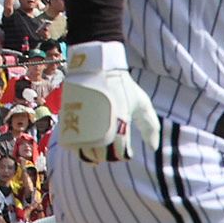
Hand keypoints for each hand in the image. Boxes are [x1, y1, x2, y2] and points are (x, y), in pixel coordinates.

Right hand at [59, 41, 159, 162]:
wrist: (97, 66)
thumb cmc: (123, 85)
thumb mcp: (141, 102)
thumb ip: (150, 125)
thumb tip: (154, 148)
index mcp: (120, 123)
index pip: (121, 152)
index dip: (125, 154)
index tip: (128, 150)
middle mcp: (100, 126)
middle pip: (103, 155)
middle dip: (110, 156)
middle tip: (114, 149)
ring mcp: (83, 124)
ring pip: (87, 153)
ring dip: (94, 155)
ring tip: (101, 149)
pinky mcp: (69, 119)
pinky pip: (72, 145)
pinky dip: (80, 151)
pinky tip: (88, 149)